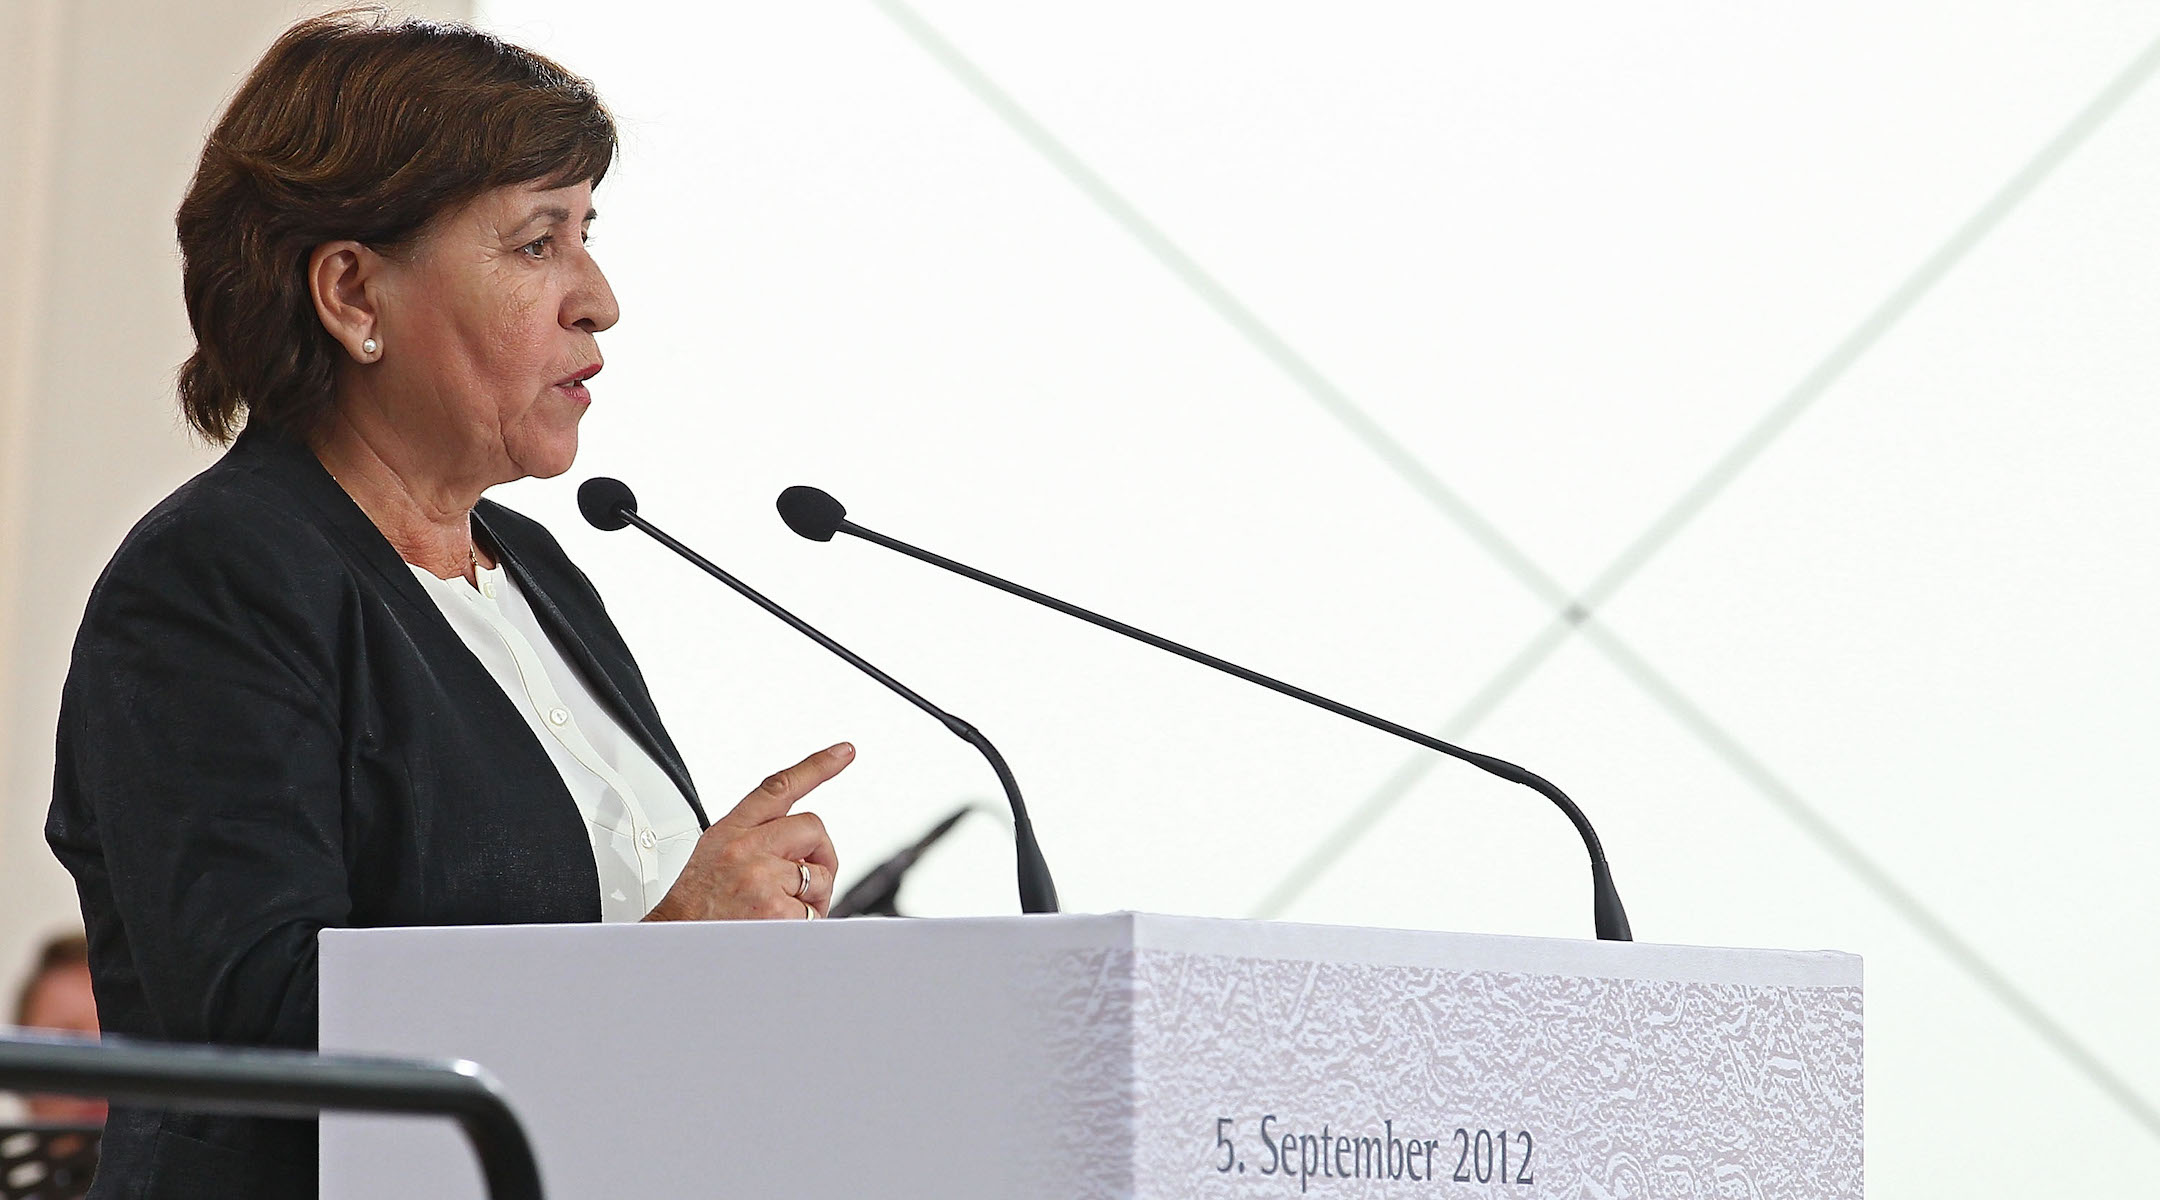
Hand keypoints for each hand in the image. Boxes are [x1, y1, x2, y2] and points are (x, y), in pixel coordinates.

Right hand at [643, 743, 851, 920]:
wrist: (674, 944)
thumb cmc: (694, 906)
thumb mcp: (713, 854)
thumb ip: (753, 840)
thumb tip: (798, 846)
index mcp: (731, 830)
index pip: (779, 787)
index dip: (817, 766)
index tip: (844, 752)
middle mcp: (746, 848)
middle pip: (813, 828)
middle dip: (819, 854)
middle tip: (805, 878)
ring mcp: (762, 879)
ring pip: (820, 874)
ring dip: (813, 896)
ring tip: (783, 911)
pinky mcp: (776, 911)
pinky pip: (814, 912)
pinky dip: (806, 924)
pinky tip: (779, 929)